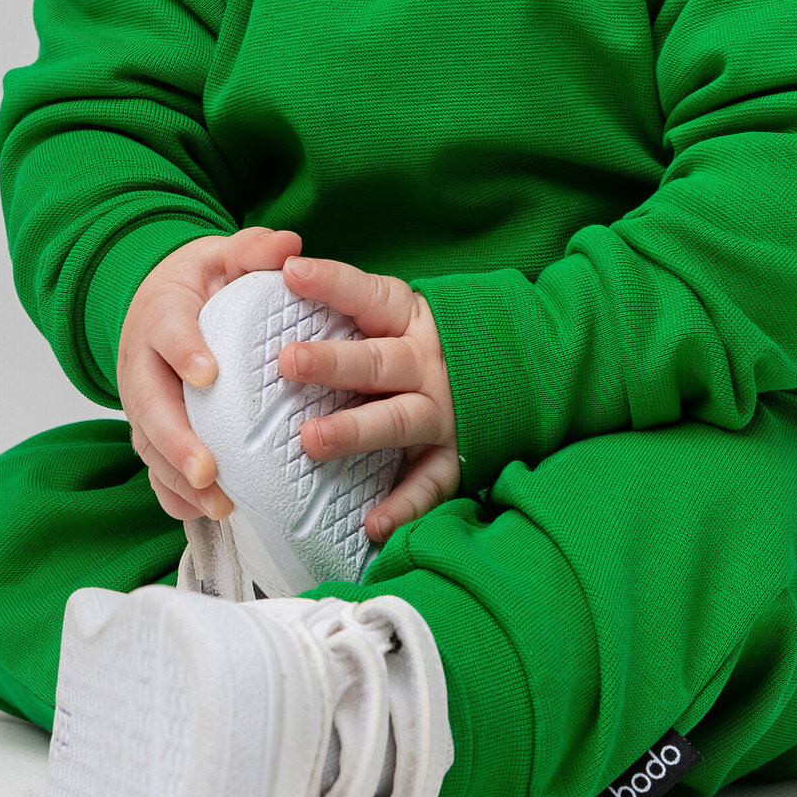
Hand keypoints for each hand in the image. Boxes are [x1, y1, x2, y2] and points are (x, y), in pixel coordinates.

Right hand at [118, 225, 303, 522]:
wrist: (159, 304)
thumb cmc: (200, 285)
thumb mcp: (224, 256)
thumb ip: (254, 250)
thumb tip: (289, 245)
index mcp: (163, 316)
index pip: (168, 333)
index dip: (184, 353)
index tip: (207, 375)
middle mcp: (143, 364)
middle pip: (151, 406)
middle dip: (176, 441)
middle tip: (207, 468)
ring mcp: (144, 403)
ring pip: (150, 446)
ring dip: (177, 479)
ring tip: (216, 503)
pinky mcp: (151, 431)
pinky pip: (154, 469)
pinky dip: (174, 495)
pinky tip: (204, 513)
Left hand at [277, 255, 459, 544]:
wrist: (518, 369)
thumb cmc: (425, 344)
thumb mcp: (397, 313)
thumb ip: (350, 305)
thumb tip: (278, 275)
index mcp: (408, 319)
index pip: (367, 295)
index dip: (330, 283)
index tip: (291, 273)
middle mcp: (426, 363)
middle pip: (376, 362)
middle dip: (332, 362)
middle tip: (288, 361)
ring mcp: (442, 411)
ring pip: (397, 420)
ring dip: (355, 431)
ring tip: (312, 440)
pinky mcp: (454, 457)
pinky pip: (428, 485)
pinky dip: (403, 506)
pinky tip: (372, 523)